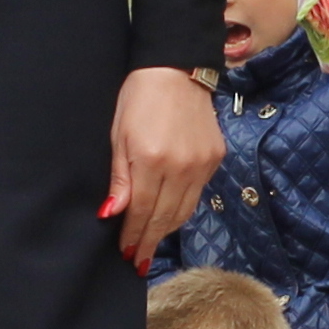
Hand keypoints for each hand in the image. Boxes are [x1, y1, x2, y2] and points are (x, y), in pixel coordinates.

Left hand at [106, 65, 222, 266]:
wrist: (177, 69)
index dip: (133, 235)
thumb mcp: (119, 135)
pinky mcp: (215, 158)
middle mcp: (180, 167)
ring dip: (167, 229)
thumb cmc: (139, 98)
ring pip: (184, 210)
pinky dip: (183, 208)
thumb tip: (113, 214)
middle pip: (164, 217)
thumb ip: (120, 178)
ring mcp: (201, 164)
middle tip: (139, 259)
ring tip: (153, 242)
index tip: (127, 253)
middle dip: (150, 240)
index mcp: (151, 160)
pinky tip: (171, 214)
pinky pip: (197, 194)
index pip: (141, 211)